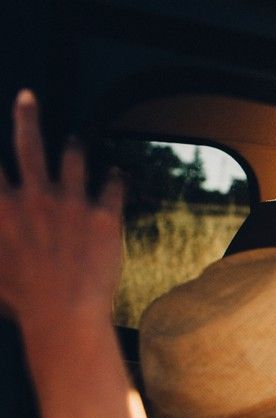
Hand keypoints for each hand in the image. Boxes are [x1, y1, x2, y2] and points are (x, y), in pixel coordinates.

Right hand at [0, 89, 123, 324]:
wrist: (64, 315)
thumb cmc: (21, 300)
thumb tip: (1, 228)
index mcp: (2, 208)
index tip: (0, 137)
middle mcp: (35, 196)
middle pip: (27, 143)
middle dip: (25, 115)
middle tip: (27, 97)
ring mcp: (72, 202)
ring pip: (72, 160)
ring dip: (73, 148)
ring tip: (74, 141)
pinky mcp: (105, 215)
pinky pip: (112, 186)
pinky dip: (114, 177)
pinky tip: (116, 173)